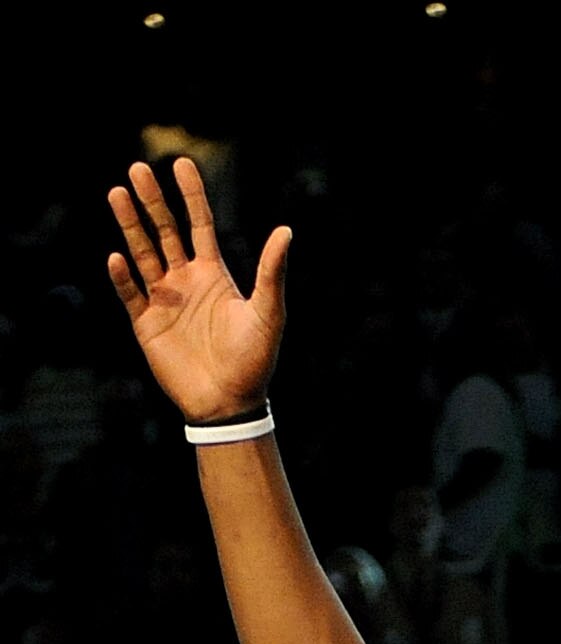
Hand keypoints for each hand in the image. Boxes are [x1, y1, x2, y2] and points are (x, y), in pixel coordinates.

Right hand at [106, 158, 289, 423]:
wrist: (230, 404)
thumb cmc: (254, 361)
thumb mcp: (268, 314)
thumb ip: (271, 273)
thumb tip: (286, 231)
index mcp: (213, 273)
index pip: (198, 223)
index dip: (191, 194)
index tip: (181, 163)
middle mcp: (185, 280)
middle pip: (164, 231)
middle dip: (152, 200)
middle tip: (138, 169)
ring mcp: (164, 300)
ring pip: (142, 253)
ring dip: (130, 226)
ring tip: (117, 193)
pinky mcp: (146, 324)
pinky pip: (130, 293)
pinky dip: (123, 277)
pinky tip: (117, 257)